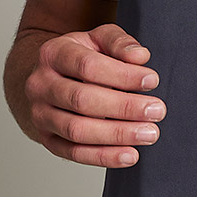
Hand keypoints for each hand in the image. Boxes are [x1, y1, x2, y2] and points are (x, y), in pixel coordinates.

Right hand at [24, 22, 165, 167]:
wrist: (50, 80)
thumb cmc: (80, 58)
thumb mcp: (98, 40)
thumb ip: (119, 43)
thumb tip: (140, 56)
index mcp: (53, 54)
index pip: (88, 66)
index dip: (122, 75)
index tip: (152, 80)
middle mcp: (40, 85)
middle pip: (82, 100)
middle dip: (124, 107)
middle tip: (156, 110)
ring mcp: (40, 115)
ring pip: (77, 130)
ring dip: (117, 135)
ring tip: (148, 133)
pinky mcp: (47, 140)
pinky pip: (75, 153)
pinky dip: (104, 157)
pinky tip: (130, 154)